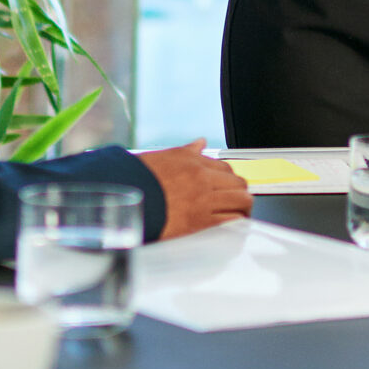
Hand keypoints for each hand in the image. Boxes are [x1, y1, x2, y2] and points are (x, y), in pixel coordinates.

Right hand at [138, 138, 252, 238]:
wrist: (125, 201)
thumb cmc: (137, 180)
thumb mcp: (162, 157)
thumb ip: (186, 151)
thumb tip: (201, 142)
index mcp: (192, 162)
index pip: (224, 167)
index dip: (228, 177)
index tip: (226, 185)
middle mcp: (201, 179)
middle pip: (237, 183)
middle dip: (240, 191)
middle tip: (237, 200)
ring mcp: (203, 200)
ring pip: (240, 200)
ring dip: (243, 207)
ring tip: (240, 213)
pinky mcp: (200, 222)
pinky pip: (231, 220)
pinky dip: (236, 223)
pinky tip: (234, 225)